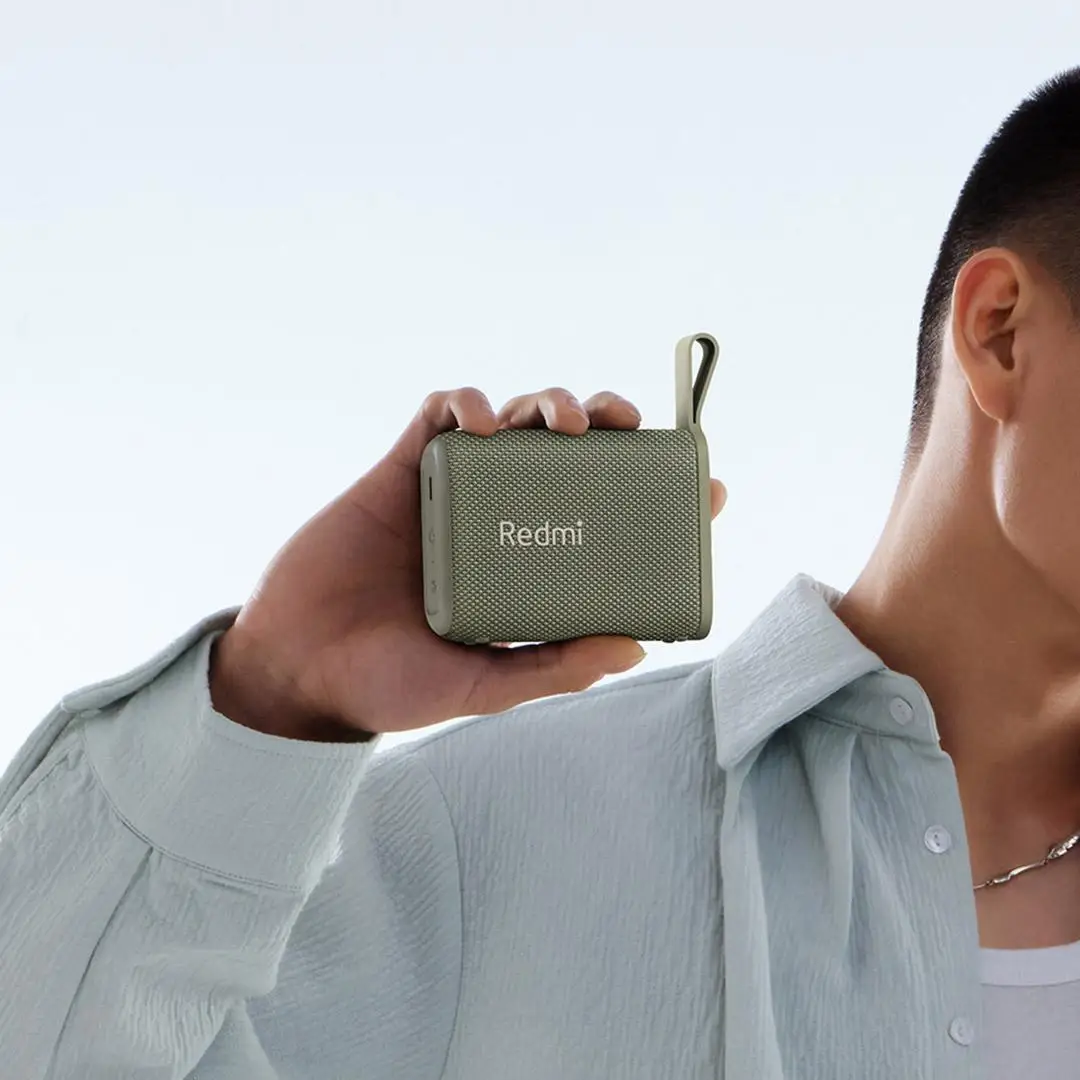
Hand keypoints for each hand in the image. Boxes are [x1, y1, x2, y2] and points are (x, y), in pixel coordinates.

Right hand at [209, 387, 727, 740]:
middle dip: (605, 423)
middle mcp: (497, 524)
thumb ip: (552, 669)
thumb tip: (634, 645)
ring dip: (545, 404)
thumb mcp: (483, 688)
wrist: (297, 672)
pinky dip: (467, 403)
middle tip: (628, 425)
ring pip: (512, 422)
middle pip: (565, 454)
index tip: (705, 486)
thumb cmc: (389, 686)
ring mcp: (450, 494)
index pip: (606, 521)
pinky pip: (439, 415)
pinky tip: (481, 424)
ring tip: (565, 425)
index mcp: (526, 571)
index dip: (656, 498)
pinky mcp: (399, 470)